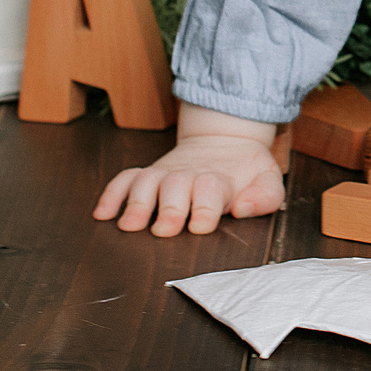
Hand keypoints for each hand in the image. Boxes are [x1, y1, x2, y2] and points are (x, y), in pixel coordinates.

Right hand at [95, 104, 284, 235]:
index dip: (205, 208)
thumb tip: (244, 208)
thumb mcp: (268, 180)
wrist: (226, 141)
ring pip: (146, 182)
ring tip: (129, 226)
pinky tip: (102, 214)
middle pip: (174, 186)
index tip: (200, 226)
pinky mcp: (149, 173)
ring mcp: (165, 173)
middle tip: (164, 229)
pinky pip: (125, 179)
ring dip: (136, 203)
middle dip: (169, 208)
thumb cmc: (246, 171)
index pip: (209, 189)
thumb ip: (265, 196)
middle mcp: (188, 174)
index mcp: (218, 179)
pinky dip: (112, 194)